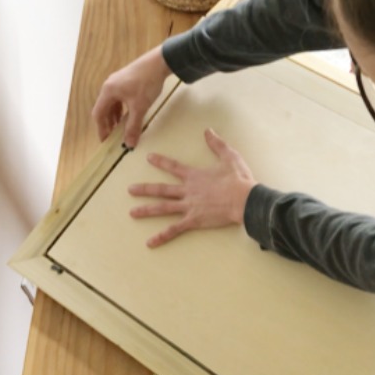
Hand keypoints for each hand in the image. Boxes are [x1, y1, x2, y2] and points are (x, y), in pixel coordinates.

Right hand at [91, 46, 171, 147]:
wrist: (159, 62)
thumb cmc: (146, 84)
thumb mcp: (140, 107)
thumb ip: (133, 126)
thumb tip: (130, 144)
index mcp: (108, 91)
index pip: (98, 114)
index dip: (101, 129)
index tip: (105, 141)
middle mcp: (109, 86)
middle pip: (104, 108)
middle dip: (108, 124)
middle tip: (114, 137)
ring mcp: (117, 81)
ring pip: (112, 103)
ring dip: (115, 116)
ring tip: (121, 128)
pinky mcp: (126, 80)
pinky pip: (119, 98)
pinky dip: (121, 108)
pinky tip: (129, 114)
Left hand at [129, 129, 257, 247]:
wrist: (244, 200)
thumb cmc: (238, 179)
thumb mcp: (229, 157)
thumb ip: (217, 144)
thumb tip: (208, 131)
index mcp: (195, 176)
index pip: (173, 166)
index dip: (160, 161)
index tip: (148, 157)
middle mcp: (187, 190)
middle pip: (162, 189)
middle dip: (145, 189)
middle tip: (130, 190)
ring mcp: (189, 206)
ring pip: (163, 208)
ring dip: (146, 210)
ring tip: (132, 213)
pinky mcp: (193, 220)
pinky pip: (174, 229)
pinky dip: (162, 236)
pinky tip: (150, 243)